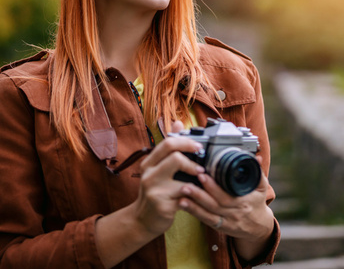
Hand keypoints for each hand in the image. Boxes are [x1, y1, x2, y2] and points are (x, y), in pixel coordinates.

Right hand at [130, 121, 205, 235]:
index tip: (199, 147)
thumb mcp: (158, 168)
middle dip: (193, 161)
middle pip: (175, 157)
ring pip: (183, 180)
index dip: (187, 142)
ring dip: (196, 181)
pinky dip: (194, 196)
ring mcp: (154, 190)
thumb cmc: (155, 191)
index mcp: (149, 162)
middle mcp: (149, 174)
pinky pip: (186, 198)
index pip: (168, 143)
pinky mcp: (162, 206)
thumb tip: (178, 122)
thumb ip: (169, 147)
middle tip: (202, 168)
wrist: (142, 220)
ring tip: (200, 183)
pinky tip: (196, 197)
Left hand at [177, 157, 274, 242]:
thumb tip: (256, 157)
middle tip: (187, 184)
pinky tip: (183, 204)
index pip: (227, 196)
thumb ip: (258, 172)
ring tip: (182, 193)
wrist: (259, 227)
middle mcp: (234, 213)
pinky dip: (194, 212)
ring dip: (193, 204)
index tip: (202, 175)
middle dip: (200, 194)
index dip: (214, 187)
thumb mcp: (261, 188)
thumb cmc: (257, 203)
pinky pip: (206, 220)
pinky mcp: (220, 226)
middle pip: (215, 204)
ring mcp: (226, 221)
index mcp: (243, 202)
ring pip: (208, 213)